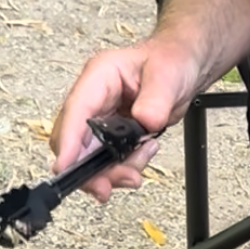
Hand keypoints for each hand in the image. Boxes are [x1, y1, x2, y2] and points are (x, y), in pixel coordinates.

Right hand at [50, 36, 201, 200]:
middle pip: (74, 142)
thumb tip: (144, 121)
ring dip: (109, 173)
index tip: (66, 167)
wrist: (183, 67)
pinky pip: (108, 161)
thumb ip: (156, 99)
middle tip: (106, 188)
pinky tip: (144, 154)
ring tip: (135, 171)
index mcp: (99, 76)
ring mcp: (101, 119)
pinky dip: (122, 168)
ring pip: (89, 158)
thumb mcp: (168, 75)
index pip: (76, 111)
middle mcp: (93, 100)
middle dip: (89, 169)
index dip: (69, 141)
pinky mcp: (112, 135)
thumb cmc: (171, 60)